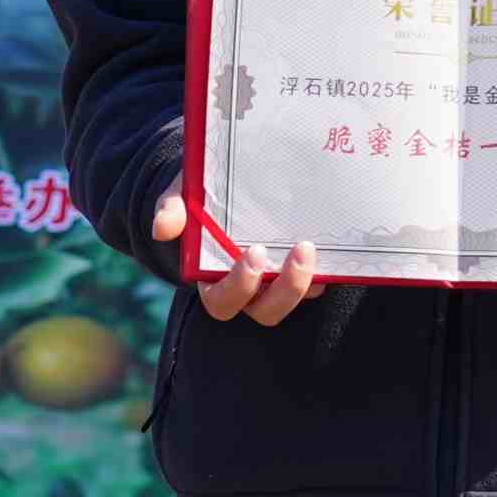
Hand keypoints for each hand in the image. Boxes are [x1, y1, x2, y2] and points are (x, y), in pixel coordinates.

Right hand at [155, 187, 324, 328]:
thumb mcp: (181, 197)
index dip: (240, 285)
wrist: (222, 186)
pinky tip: (333, 249)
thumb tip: (163, 227)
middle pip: (266, 311)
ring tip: (311, 247)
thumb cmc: (198, 198)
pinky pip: (315, 285)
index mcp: (211, 280)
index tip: (255, 252)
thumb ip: (172, 210)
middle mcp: (246, 290)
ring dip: (305, 282)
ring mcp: (273, 284)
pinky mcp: (298, 272)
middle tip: (299, 250)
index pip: (223, 302)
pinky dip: (325, 273)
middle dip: (285, 289)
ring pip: (291, 301)